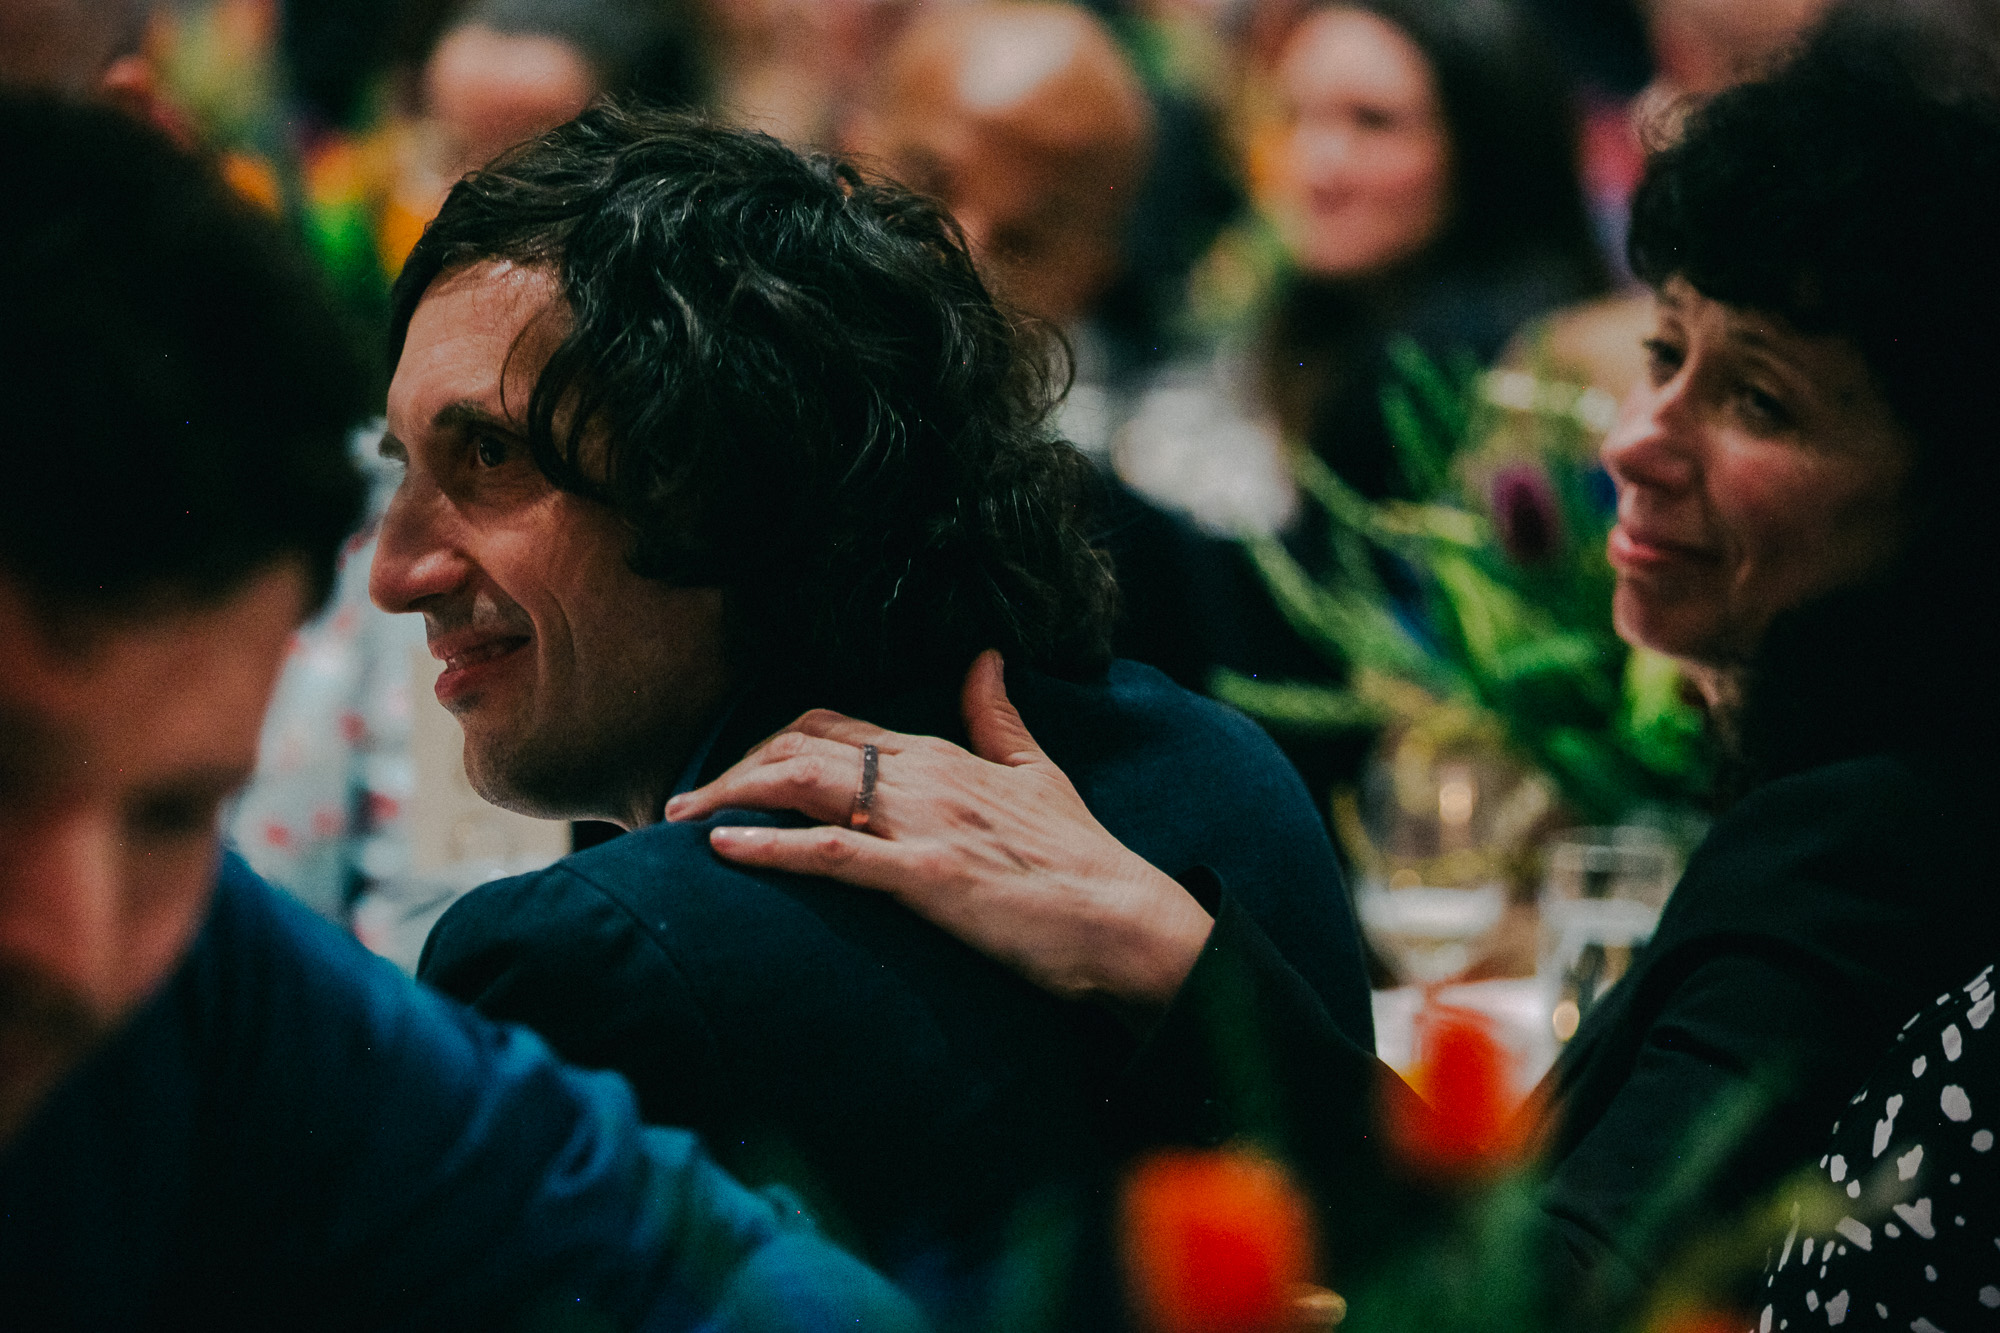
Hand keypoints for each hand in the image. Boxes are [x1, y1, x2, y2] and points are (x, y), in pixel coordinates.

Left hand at [664, 651, 1214, 1011]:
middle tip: (683, 802)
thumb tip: (984, 657)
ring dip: (730, 797)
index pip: (832, 725)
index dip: (769, 744)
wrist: (1123, 918)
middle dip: (731, 769)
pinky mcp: (925, 874)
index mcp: (942, 753)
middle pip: (799, 745)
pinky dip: (770, 846)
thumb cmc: (1080, 856)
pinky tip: (722, 850)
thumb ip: (998, 716)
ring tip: (680, 821)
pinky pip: (831, 852)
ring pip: (803, 783)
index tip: (732, 775)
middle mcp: (923, 774)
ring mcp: (922, 822)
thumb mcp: (1036, 772)